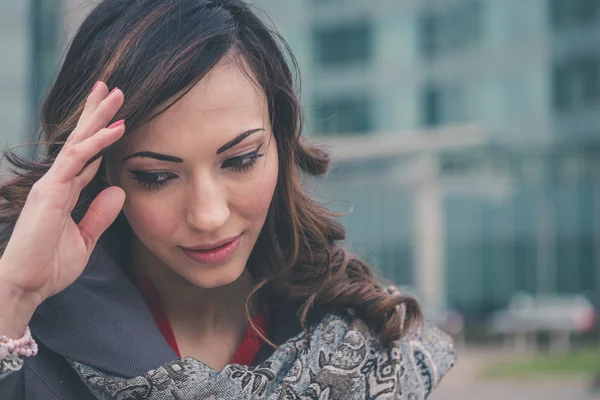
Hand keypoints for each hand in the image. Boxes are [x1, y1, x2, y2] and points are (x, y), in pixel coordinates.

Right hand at [0, 82, 125, 305]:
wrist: (26, 286)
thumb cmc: (49, 266)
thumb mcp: (84, 239)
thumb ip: (100, 215)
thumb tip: (118, 191)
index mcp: (66, 192)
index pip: (86, 156)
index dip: (100, 136)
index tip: (118, 119)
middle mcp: (58, 182)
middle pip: (81, 139)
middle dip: (96, 113)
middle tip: (112, 89)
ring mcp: (53, 183)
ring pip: (79, 140)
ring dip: (98, 116)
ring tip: (115, 93)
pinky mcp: (50, 190)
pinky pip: (76, 158)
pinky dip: (97, 141)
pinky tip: (115, 127)